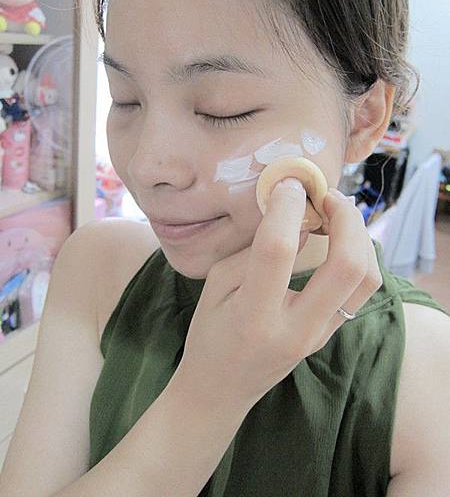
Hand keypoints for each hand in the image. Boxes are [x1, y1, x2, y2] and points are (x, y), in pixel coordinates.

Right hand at [174, 180, 382, 410]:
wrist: (221, 391)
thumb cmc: (209, 334)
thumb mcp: (216, 287)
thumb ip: (254, 252)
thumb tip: (294, 216)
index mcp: (253, 317)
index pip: (278, 251)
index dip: (285, 208)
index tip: (287, 184)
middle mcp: (296, 329)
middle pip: (346, 266)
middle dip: (345, 218)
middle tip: (326, 194)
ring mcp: (319, 335)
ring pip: (366, 279)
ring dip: (360, 235)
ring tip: (336, 212)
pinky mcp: (330, 334)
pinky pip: (360, 290)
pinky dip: (358, 254)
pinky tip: (339, 237)